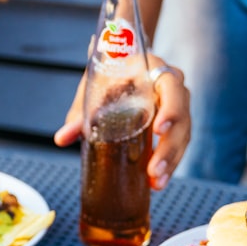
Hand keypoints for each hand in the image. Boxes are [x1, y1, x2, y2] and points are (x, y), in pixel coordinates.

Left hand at [54, 55, 190, 189]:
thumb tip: (62, 138)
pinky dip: (170, 162)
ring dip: (172, 161)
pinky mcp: (175, 122)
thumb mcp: (94, 87)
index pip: (171, 86)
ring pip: (184, 134)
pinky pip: (179, 143)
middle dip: (169, 147)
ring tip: (156, 183)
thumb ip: (80, 112)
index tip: (157, 130)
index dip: (169, 109)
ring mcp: (177, 105)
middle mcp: (173, 86)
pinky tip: (157, 181)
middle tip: (154, 170)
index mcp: (155, 69)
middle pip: (182, 117)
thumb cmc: (108, 72)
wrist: (118, 63)